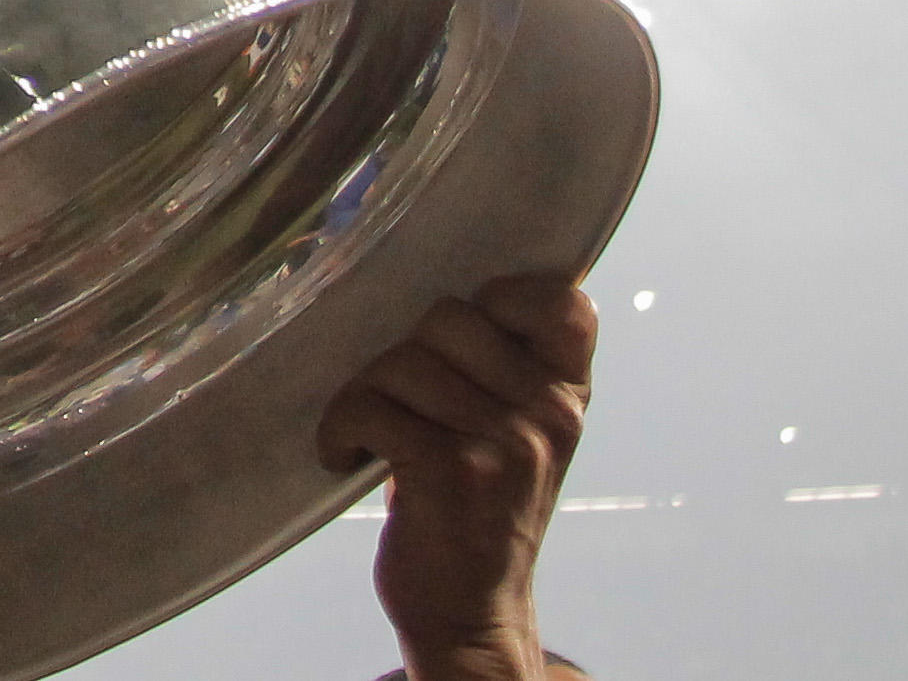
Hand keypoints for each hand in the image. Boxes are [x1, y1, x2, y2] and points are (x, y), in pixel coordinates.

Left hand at [318, 276, 596, 680]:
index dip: (504, 297)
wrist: (472, 613)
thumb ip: (505, 370)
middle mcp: (546, 414)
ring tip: (364, 432)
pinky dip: (339, 426)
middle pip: (449, 316)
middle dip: (405, 352)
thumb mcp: (520, 436)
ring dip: (364, 395)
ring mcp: (501, 443)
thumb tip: (442, 294)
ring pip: (401, 361)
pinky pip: (369, 406)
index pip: (564, 303)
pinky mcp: (447, 471)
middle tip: (394, 400)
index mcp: (568, 398)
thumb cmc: (480, 509)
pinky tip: (343, 453)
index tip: (458, 339)